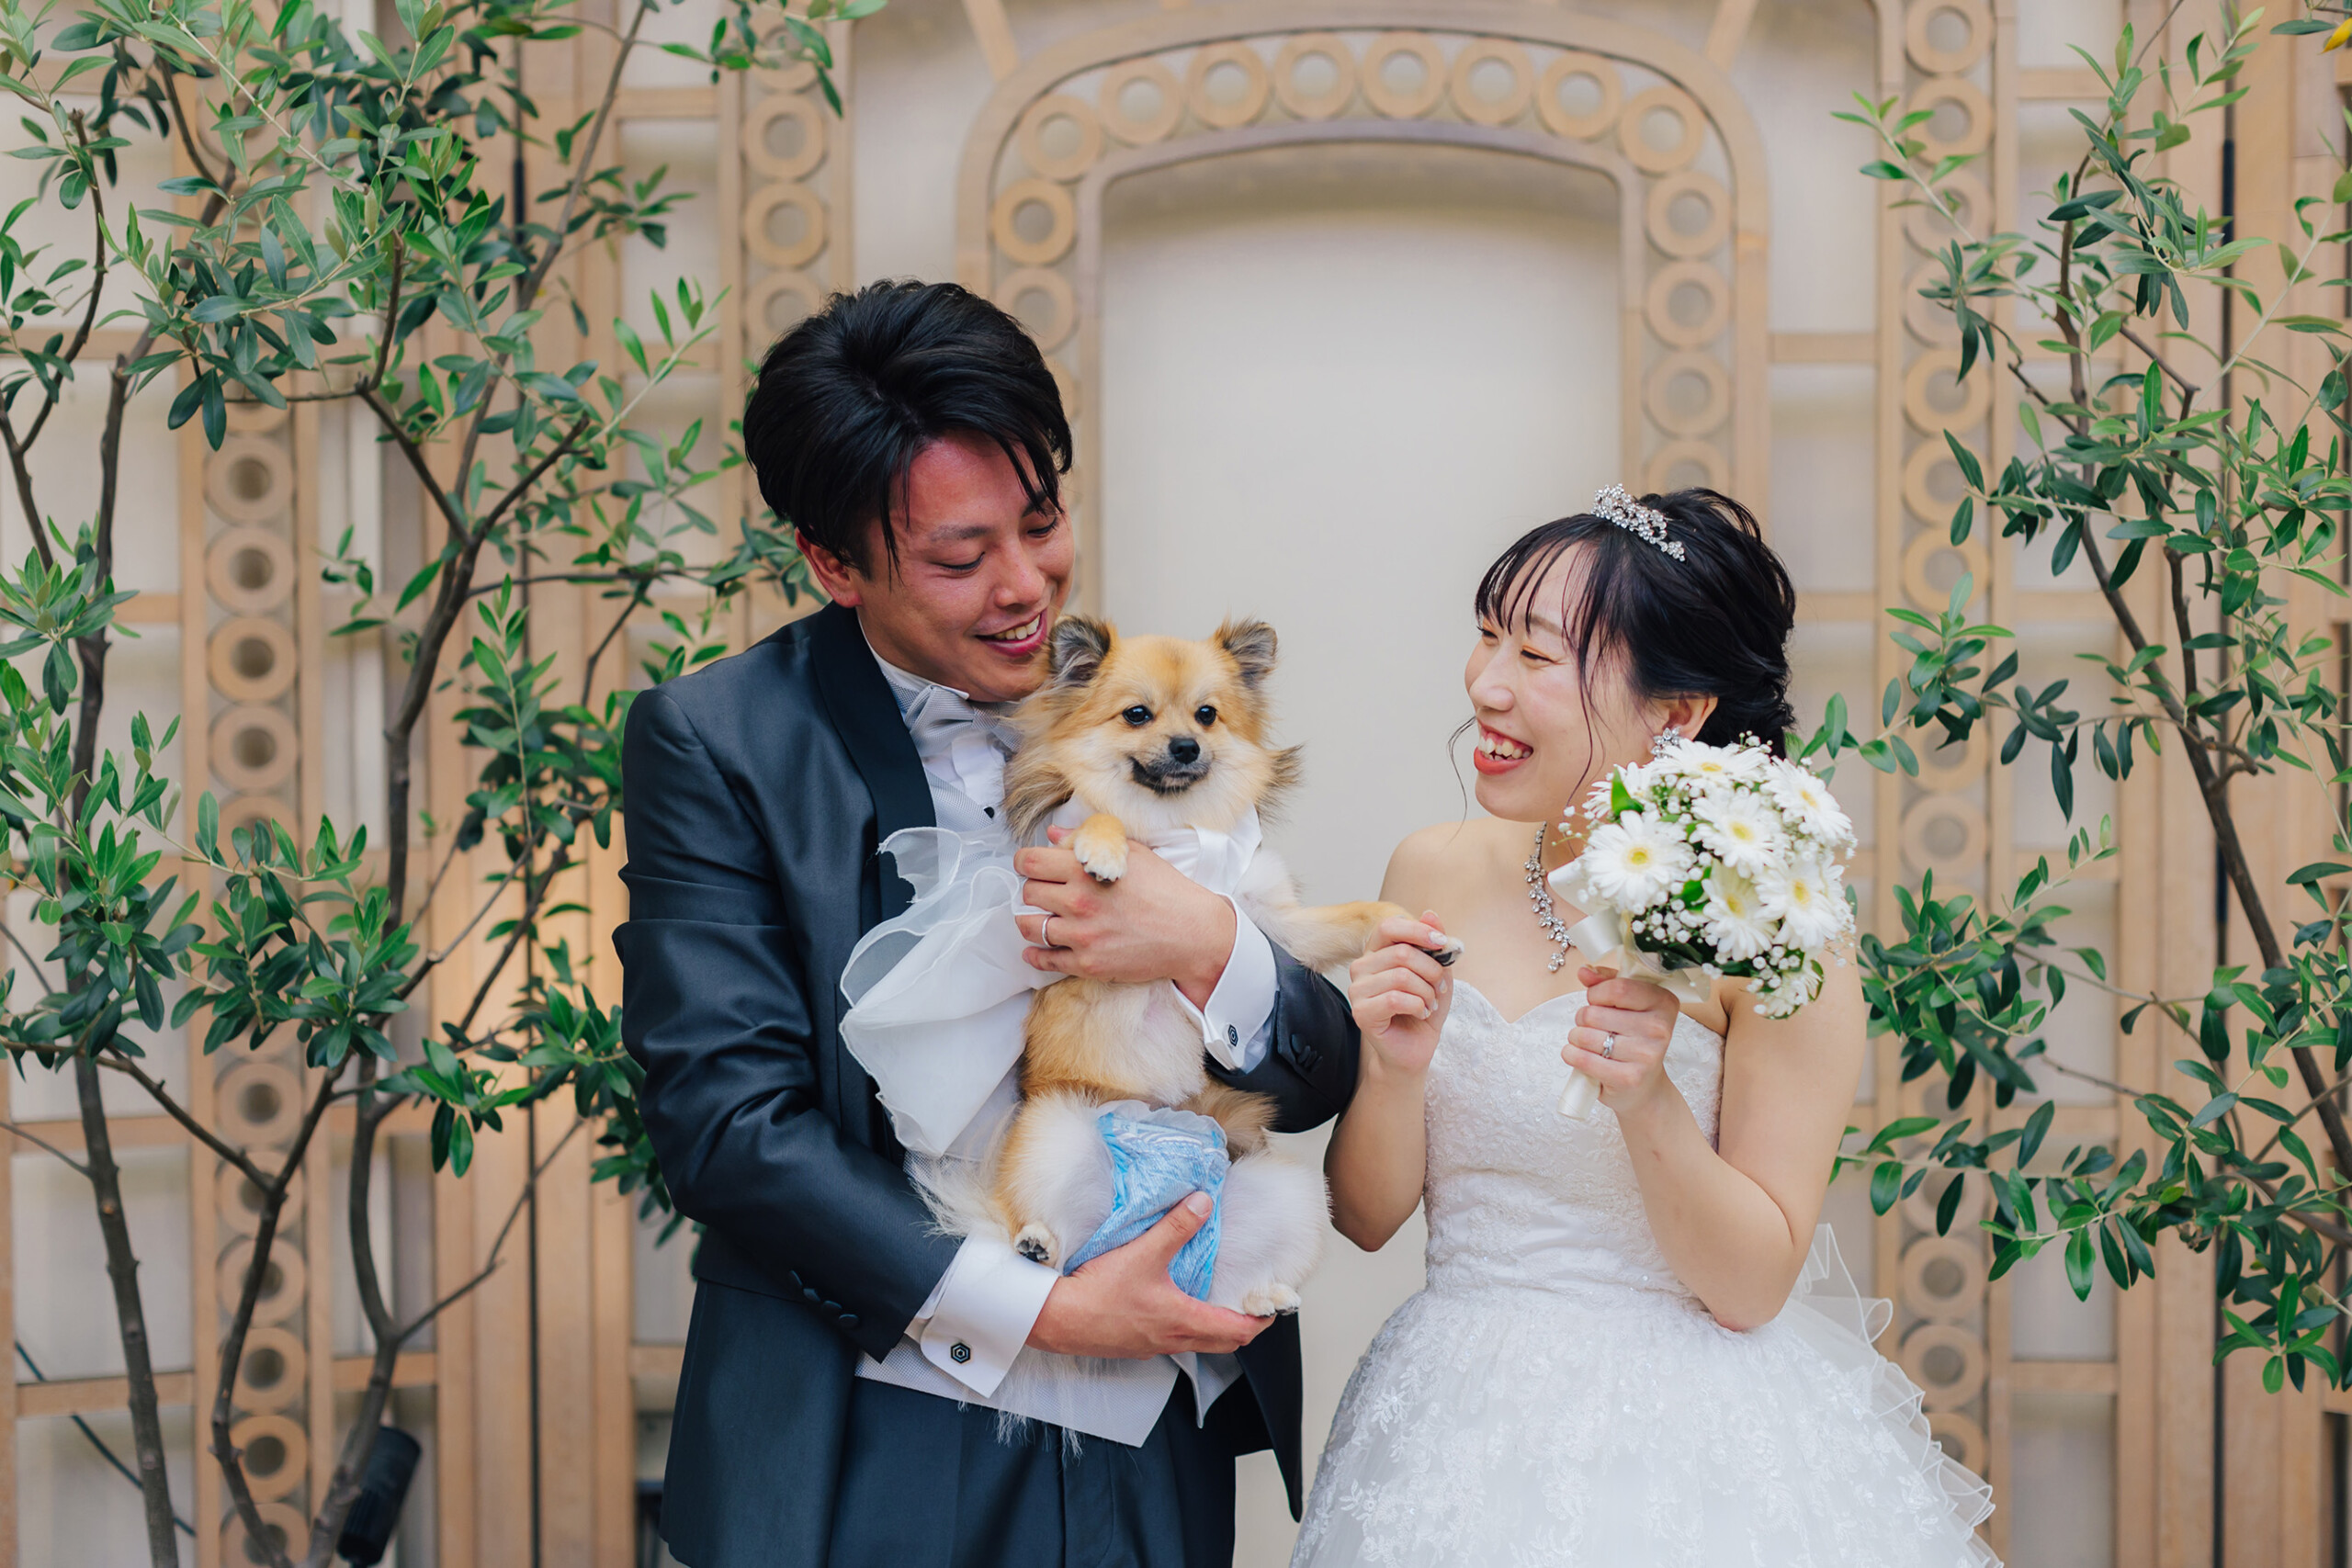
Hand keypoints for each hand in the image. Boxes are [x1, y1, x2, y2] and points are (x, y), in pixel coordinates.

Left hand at [1015, 827, 1235, 1006]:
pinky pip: (1045, 960)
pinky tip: (1036, 949)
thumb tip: (1054, 835)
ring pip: (1029, 927)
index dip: (1026, 861)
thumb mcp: (1131, 854)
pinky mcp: (1087, 963)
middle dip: (1034, 890)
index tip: (1031, 866)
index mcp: (1085, 870)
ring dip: (1030, 921)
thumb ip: (1089, 841)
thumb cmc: (1166, 890)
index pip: (1030, 862)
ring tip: (1040, 918)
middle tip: (1045, 892)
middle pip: (1028, 893)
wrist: (1192, 934)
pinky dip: (1035, 954)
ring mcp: (1081, 936)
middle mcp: (1078, 902)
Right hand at [1027, 1192, 1272, 1357]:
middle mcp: (1173, 1339)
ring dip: (1213, 1326)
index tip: (1272, 1307)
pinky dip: (1184, 1325)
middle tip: (1250, 1304)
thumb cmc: (1098, 1294)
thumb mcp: (1143, 1253)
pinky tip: (1171, 1304)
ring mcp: (1152, 1346)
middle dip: (1242, 1325)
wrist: (1057, 1320)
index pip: (1239, 1330)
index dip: (1261, 1320)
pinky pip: (1170, 1339)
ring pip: (1196, 1341)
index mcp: (1184, 1320)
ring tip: (1216, 1300)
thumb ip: (1176, 1227)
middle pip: (1223, 1342)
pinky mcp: (1133, 1344)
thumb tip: (1203, 1203)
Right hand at [1346, 912, 1454, 1076]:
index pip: (1389, 926)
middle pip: (1403, 953)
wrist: (1414, 1049)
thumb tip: (1431, 913)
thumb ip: (1434, 945)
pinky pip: (1396, 999)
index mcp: (1377, 952)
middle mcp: (1361, 967)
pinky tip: (1420, 1012)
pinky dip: (1418, 1006)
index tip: (1443, 943)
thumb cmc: (1422, 1009)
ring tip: (1429, 1004)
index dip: (1418, 930)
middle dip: (1432, 972)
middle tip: (1440, 989)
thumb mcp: (1437, 973)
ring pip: (1401, 977)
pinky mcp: (1361, 1013)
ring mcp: (1357, 990)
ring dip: (1427, 992)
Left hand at [1562, 965, 1680, 1117]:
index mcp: (1663, 1002)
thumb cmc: (1633, 1041)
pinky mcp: (1628, 1078)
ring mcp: (1646, 1055)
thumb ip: (1607, 983)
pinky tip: (1580, 1056)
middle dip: (1583, 1018)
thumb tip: (1585, 971)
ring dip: (1577, 1038)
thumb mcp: (1627, 1006)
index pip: (1616, 988)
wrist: (1644, 1088)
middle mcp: (1659, 1029)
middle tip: (1594, 1027)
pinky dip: (1572, 1055)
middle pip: (1594, 1013)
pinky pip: (1583, 1059)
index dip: (1596, 994)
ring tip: (1591, 1044)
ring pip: (1584, 1035)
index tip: (1597, 1001)